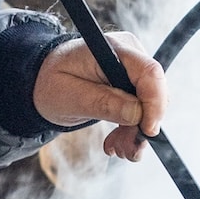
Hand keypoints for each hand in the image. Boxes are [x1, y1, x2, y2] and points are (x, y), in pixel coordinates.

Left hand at [32, 31, 165, 159]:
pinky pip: (143, 110)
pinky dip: (132, 129)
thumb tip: (138, 115)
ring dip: (135, 133)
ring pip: (151, 106)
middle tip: (123, 150)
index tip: (146, 132)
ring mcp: (134, 69)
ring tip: (114, 148)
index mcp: (113, 48)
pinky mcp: (133, 84)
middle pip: (155, 91)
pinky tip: (116, 141)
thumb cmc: (53, 82)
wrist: (45, 80)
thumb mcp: (71, 96)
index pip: (149, 72)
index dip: (154, 103)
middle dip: (142, 125)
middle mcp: (130, 54)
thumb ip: (104, 103)